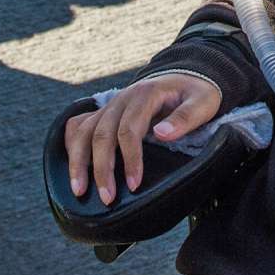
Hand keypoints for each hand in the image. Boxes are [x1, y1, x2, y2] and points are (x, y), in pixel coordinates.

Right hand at [63, 73, 221, 204]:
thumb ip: (185, 117)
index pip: (129, 130)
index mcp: (146, 95)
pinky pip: (79, 125)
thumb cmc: (196, 93)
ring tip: (79, 189)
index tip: (134, 184)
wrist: (186, 76)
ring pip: (84, 131)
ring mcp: (111, 105)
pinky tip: (72, 165)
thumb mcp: (203, 102)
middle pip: (102, 134)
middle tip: (107, 198)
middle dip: (101, 169)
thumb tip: (162, 134)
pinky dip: (71, 144)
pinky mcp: (105, 112)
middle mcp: (122, 99)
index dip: (130, 159)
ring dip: (78, 161)